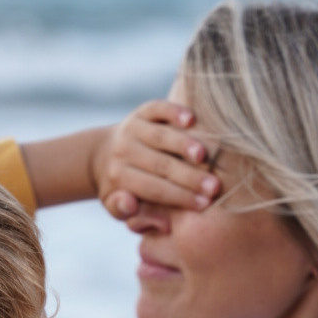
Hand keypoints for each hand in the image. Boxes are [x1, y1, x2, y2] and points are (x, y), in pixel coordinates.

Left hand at [91, 100, 221, 219]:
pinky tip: (191, 119)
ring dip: (183, 145)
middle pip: (160, 165)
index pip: (154, 189)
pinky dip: (173, 111)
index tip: (204, 204)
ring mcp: (132, 128)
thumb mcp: (115, 206)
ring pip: (160, 137)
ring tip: (204, 156)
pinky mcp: (142, 111)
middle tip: (214, 187)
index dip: (179, 197)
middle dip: (189, 176)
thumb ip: (120, 209)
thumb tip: (129, 204)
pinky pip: (157, 108)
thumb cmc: (122, 188)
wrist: (103, 154)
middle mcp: (123, 151)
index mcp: (119, 178)